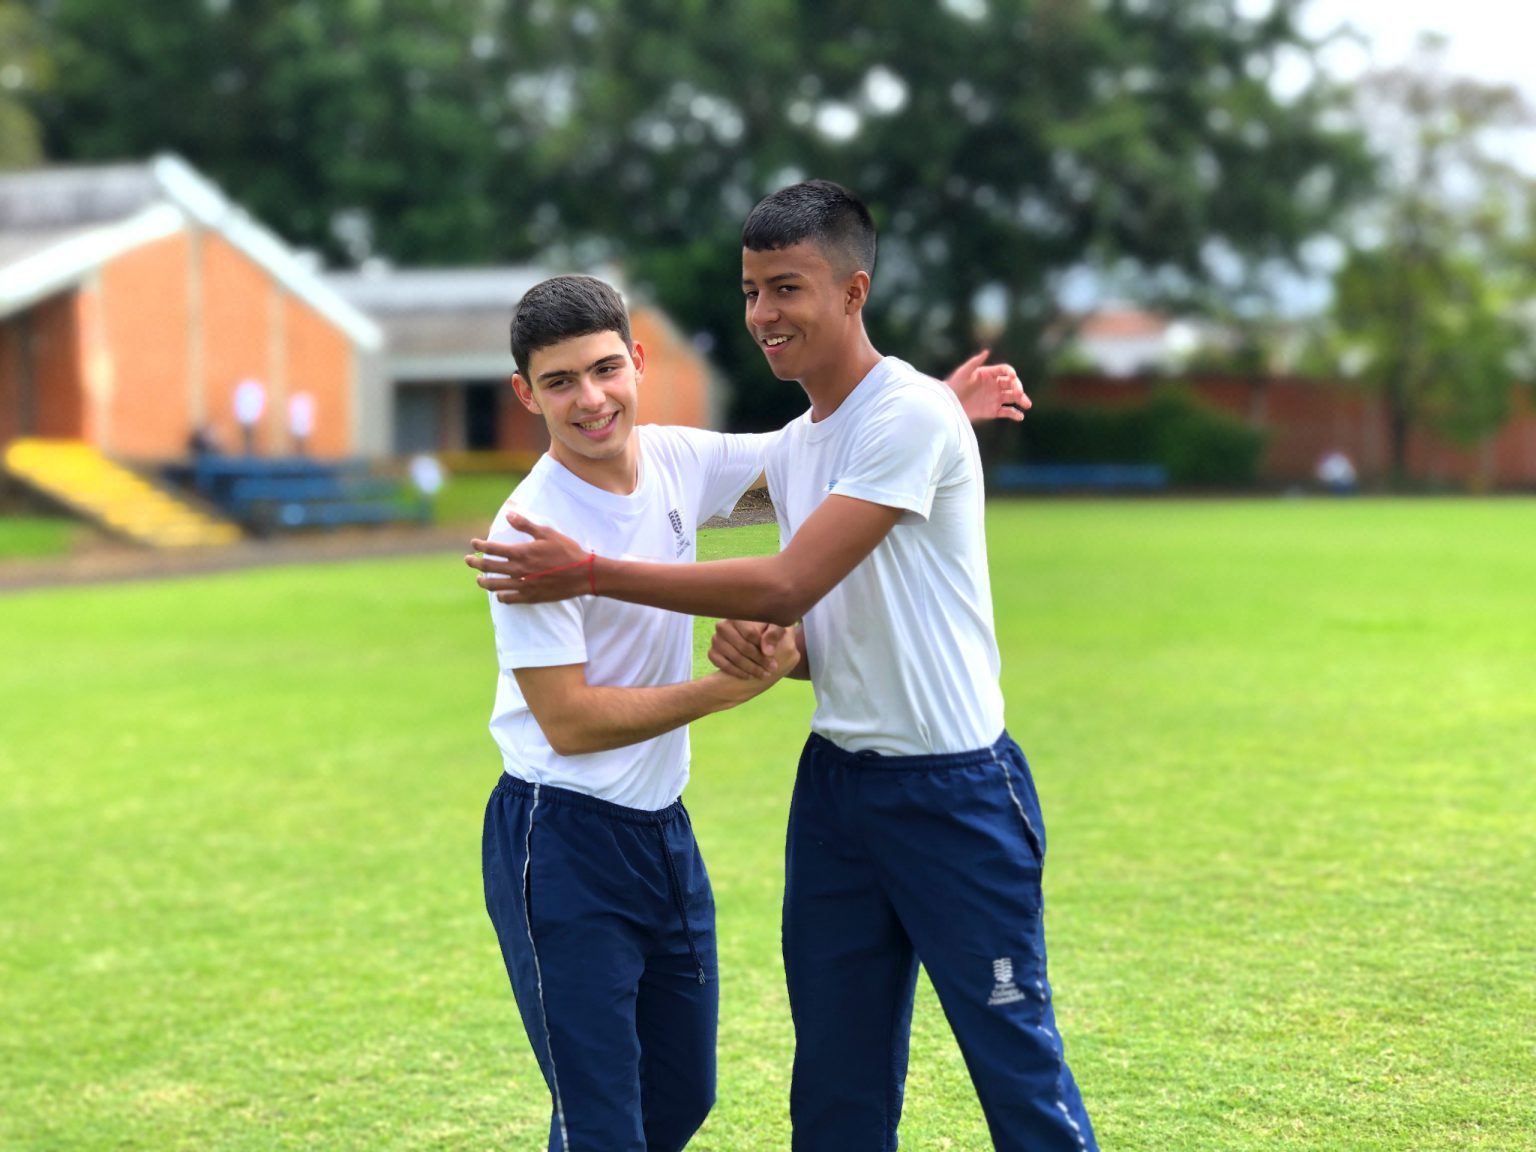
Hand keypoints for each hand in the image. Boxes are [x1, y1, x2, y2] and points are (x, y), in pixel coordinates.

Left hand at [466, 511, 591, 603]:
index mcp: (521, 553)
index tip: (473, 543)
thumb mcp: (547, 533)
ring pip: (495, 585)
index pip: (492, 549)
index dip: (480, 545)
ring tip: (479, 580)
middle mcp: (518, 570)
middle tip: (468, 560)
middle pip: (489, 567)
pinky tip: (499, 595)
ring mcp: (523, 585)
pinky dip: (501, 596)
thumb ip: (526, 524)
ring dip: (483, 582)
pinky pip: (509, 599)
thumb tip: (509, 514)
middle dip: (475, 563)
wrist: (583, 574)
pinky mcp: (531, 597)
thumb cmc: (567, 551)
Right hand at [710, 619, 799, 680]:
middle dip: (759, 661)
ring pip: (734, 658)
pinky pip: (723, 666)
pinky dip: (738, 673)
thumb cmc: (766, 629)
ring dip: (751, 669)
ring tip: (764, 674)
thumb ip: (774, 634)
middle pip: (743, 647)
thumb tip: (768, 651)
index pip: (750, 633)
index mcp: (738, 615)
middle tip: (771, 669)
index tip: (773, 658)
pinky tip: (750, 676)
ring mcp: (716, 640)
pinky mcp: (712, 653)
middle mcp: (723, 626)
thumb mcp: (775, 627)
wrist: (754, 637)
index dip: (762, 647)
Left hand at [944, 349, 1030, 422]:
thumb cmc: (953, 386)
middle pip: (1012, 384)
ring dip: (1021, 399)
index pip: (1005, 371)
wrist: (948, 405)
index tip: (1013, 377)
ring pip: (1013, 397)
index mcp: (989, 374)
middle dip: (1018, 387)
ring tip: (1027, 404)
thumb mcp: (963, 373)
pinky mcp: (993, 411)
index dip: (1010, 373)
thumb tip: (987, 351)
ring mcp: (995, 398)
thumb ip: (975, 362)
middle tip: (1020, 393)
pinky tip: (1020, 416)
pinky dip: (1014, 414)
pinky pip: (1007, 412)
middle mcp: (994, 385)